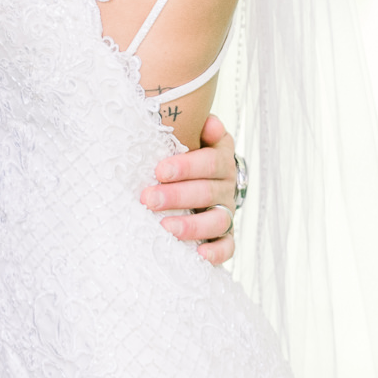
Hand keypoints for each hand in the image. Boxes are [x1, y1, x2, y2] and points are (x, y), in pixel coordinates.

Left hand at [140, 115, 237, 265]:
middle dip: (176, 196)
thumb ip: (198, 128)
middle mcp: (226, 186)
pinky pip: (228, 246)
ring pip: (217, 220)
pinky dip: (216, 252)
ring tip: (166, 228)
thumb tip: (208, 122)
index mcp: (220, 160)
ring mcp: (226, 212)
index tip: (160, 171)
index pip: (210, 162)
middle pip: (207, 192)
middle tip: (149, 199)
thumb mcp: (195, 136)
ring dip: (192, 225)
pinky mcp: (225, 235)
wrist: (207, 178)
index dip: (186, 167)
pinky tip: (199, 254)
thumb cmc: (190, 155)